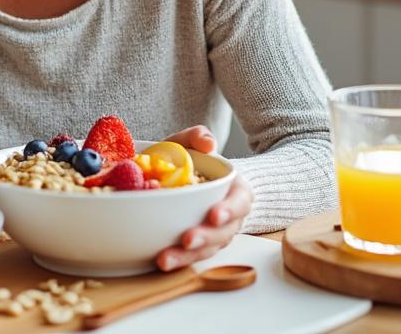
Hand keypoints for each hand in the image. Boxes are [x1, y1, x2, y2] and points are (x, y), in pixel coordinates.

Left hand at [154, 125, 253, 271]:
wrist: (191, 180)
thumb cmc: (195, 162)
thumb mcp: (194, 144)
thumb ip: (199, 137)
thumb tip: (208, 143)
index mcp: (237, 193)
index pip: (240, 203)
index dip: (229, 210)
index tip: (214, 214)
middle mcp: (231, 218)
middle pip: (223, 233)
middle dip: (206, 238)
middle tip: (187, 239)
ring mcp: (215, 235)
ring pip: (206, 250)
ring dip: (187, 256)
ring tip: (165, 260)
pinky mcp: (199, 246)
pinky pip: (191, 256)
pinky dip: (178, 260)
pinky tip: (160, 263)